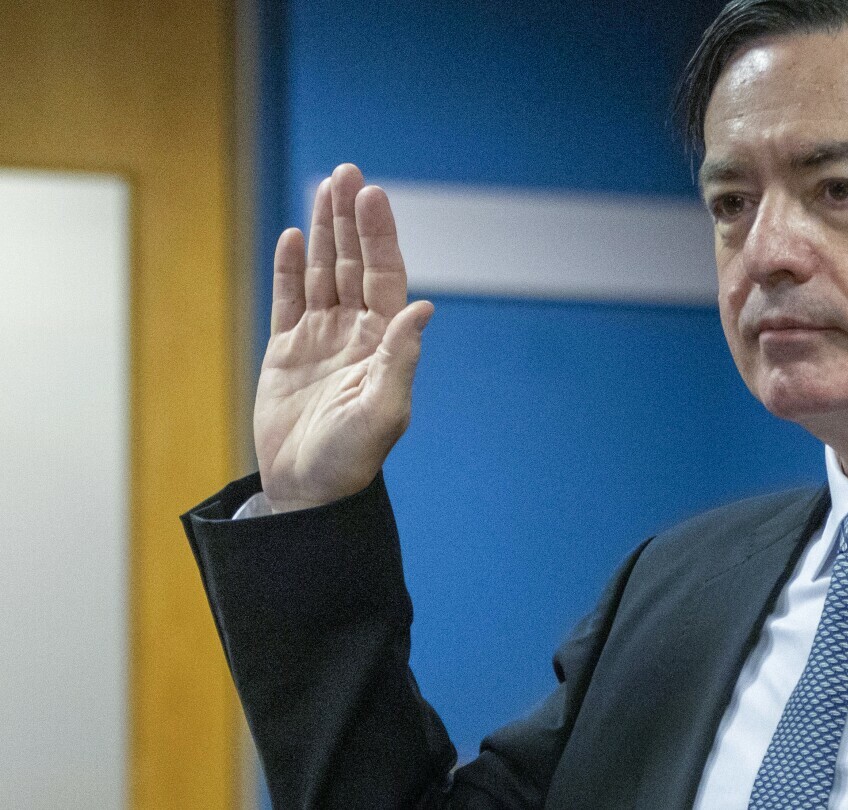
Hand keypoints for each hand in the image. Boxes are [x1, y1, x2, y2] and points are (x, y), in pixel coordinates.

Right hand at [254, 164, 433, 512]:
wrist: (308, 491)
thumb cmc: (351, 459)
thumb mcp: (382, 410)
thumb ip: (400, 358)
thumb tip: (425, 306)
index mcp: (382, 342)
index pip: (383, 275)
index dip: (378, 235)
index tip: (372, 194)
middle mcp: (355, 333)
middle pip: (353, 263)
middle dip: (350, 218)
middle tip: (348, 171)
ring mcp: (320, 339)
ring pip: (322, 273)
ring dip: (322, 231)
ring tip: (325, 187)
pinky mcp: (286, 352)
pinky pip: (287, 300)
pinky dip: (289, 269)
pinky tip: (290, 238)